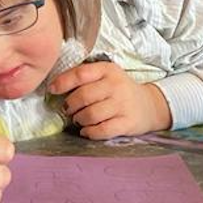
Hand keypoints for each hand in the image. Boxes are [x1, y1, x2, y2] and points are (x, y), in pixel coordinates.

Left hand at [49, 62, 171, 138]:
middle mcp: (116, 86)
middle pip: (83, 96)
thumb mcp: (105, 76)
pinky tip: (87, 130)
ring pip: (90, 115)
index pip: (80, 73)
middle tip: (69, 109)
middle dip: (70, 105)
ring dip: (79, 119)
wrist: (149, 105)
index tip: (52, 90)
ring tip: (79, 119)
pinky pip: (101, 130)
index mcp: (107, 70)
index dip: (62, 82)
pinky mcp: (127, 123)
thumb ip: (83, 78)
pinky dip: (89, 132)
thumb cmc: (118, 90)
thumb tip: (54, 86)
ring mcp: (123, 105)